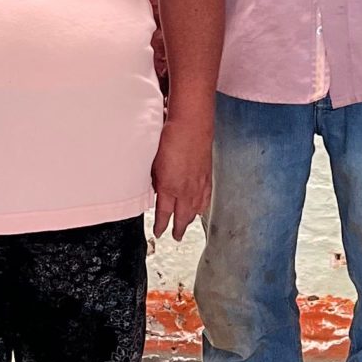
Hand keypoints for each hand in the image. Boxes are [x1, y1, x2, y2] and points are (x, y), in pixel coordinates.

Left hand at [151, 114, 212, 241]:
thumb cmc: (169, 138)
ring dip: (190, 219)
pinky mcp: (207, 176)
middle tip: (176, 237)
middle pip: (182, 216)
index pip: (164, 213)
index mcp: (168, 187)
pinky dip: (202, 206)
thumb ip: (155, 179)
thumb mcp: (153, 162)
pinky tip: (201, 208)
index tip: (159, 232)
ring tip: (186, 225)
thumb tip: (156, 189)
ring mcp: (199, 184)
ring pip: (195, 209)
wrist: (191, 124)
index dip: (161, 225)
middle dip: (178, 228)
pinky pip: (205, 198)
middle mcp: (185, 190)